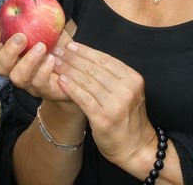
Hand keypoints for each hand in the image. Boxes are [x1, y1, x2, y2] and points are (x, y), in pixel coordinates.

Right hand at [0, 27, 73, 101]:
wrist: (75, 67)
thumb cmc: (56, 43)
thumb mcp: (48, 22)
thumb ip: (38, 5)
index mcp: (9, 53)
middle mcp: (14, 69)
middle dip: (7, 51)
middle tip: (21, 37)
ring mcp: (28, 82)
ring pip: (18, 77)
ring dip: (28, 60)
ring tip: (41, 46)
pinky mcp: (44, 89)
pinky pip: (39, 84)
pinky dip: (44, 70)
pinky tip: (52, 59)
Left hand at [53, 42, 156, 167]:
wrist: (136, 147)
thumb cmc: (128, 118)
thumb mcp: (128, 92)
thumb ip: (113, 76)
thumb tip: (87, 56)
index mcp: (133, 78)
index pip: (105, 59)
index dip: (85, 51)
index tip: (71, 45)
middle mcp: (126, 89)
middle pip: (94, 69)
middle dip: (73, 58)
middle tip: (58, 51)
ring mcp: (116, 104)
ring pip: (87, 81)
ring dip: (68, 70)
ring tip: (56, 64)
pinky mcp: (104, 119)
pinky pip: (83, 98)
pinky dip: (71, 88)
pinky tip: (62, 81)